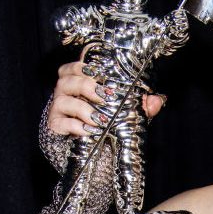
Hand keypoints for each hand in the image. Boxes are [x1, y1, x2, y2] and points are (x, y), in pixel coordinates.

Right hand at [48, 61, 165, 137]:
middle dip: (86, 86)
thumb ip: (141, 106)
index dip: (80, 66)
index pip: (72, 68)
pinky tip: (90, 131)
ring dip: (83, 109)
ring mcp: (58, 110)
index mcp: (78, 84)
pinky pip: (61, 123)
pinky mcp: (55, 126)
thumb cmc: (104, 121)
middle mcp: (65, 94)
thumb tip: (157, 100)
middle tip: (105, 97)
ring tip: (100, 119)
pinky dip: (76, 126)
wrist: (89, 146)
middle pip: (66, 81)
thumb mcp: (125, 112)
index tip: (97, 73)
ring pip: (63, 101)